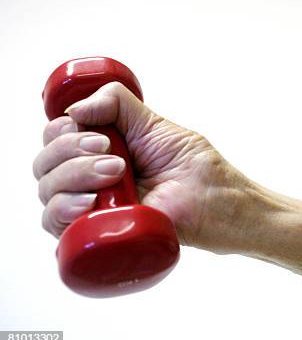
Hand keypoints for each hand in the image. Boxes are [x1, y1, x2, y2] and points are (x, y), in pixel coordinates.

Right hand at [33, 82, 258, 251]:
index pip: (55, 137)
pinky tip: (88, 204)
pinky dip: (62, 212)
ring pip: (46, 191)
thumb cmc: (195, 167)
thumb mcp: (156, 124)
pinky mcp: (100, 235)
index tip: (100, 135)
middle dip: (71, 153)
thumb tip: (75, 108)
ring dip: (72, 177)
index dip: (65, 132)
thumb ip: (117, 104)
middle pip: (44, 164)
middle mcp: (89, 178)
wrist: (219, 202)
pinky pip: (57, 228)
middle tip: (114, 157)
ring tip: (115, 175)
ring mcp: (93, 207)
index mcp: (99, 149)